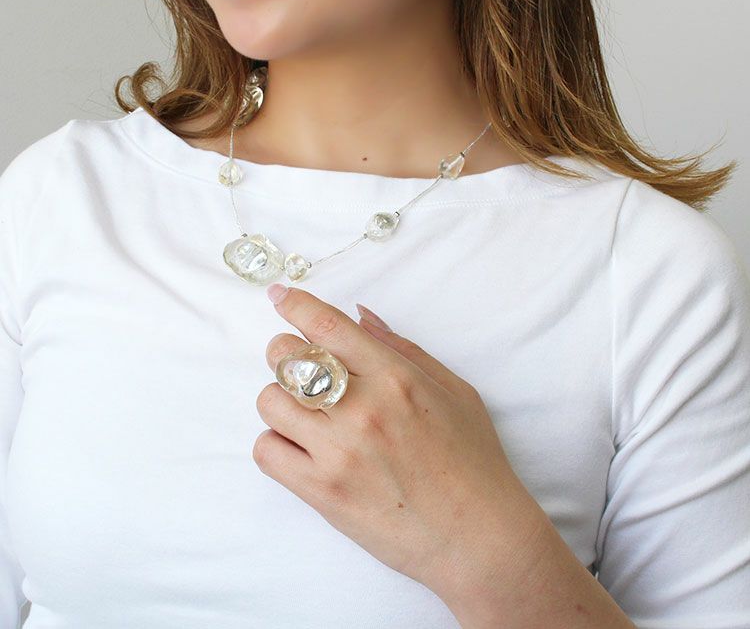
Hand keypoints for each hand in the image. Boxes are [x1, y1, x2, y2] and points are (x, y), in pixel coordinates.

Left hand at [254, 285, 543, 596]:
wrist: (478, 538)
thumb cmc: (473, 460)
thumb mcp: (453, 390)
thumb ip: (402, 348)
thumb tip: (360, 314)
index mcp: (396, 378)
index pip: (326, 326)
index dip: (295, 304)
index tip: (280, 296)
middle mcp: (363, 409)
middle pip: (287, 358)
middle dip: (285, 353)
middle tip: (301, 365)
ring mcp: (338, 452)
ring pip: (270, 401)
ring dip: (281, 400)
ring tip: (306, 412)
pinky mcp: (322, 492)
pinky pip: (266, 451)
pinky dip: (274, 443)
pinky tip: (300, 446)